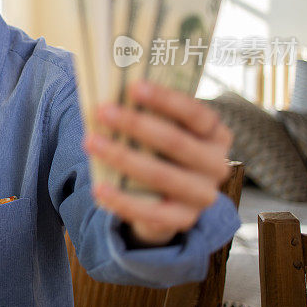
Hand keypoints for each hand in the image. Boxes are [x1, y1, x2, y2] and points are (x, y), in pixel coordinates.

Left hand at [83, 80, 231, 245]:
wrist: (165, 199)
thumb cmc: (159, 151)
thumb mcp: (161, 131)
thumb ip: (146, 114)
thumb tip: (109, 91)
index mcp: (215, 134)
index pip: (195, 113)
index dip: (165, 99)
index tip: (133, 87)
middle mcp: (216, 164)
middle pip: (176, 142)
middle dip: (136, 124)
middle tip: (102, 111)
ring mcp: (202, 195)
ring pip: (161, 175)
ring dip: (122, 157)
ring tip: (90, 142)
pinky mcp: (184, 219)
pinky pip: (152, 212)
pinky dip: (122, 200)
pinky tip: (99, 188)